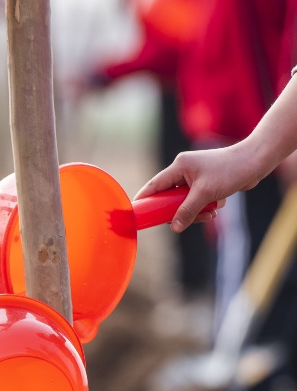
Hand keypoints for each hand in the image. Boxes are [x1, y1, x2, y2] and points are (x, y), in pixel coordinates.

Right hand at [132, 143, 265, 230]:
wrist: (254, 162)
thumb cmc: (229, 171)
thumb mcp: (205, 194)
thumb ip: (187, 211)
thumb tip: (174, 227)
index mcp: (179, 166)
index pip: (155, 185)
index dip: (145, 199)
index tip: (136, 212)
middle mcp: (185, 170)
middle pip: (170, 197)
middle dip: (178, 211)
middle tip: (182, 222)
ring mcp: (196, 176)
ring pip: (186, 201)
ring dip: (195, 211)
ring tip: (208, 215)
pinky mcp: (207, 182)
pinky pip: (198, 200)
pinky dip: (205, 207)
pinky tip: (216, 208)